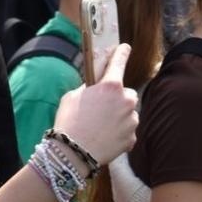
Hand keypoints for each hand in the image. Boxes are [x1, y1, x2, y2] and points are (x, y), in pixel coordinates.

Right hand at [52, 44, 137, 164]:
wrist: (72, 154)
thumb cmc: (69, 122)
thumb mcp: (73, 95)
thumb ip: (89, 85)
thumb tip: (97, 81)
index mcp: (110, 86)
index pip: (120, 61)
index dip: (122, 53)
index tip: (125, 48)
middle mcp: (126, 100)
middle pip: (127, 93)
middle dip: (118, 98)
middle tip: (102, 107)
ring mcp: (131, 120)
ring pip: (129, 113)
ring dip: (120, 116)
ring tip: (101, 126)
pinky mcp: (132, 138)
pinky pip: (128, 130)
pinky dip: (120, 133)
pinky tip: (105, 137)